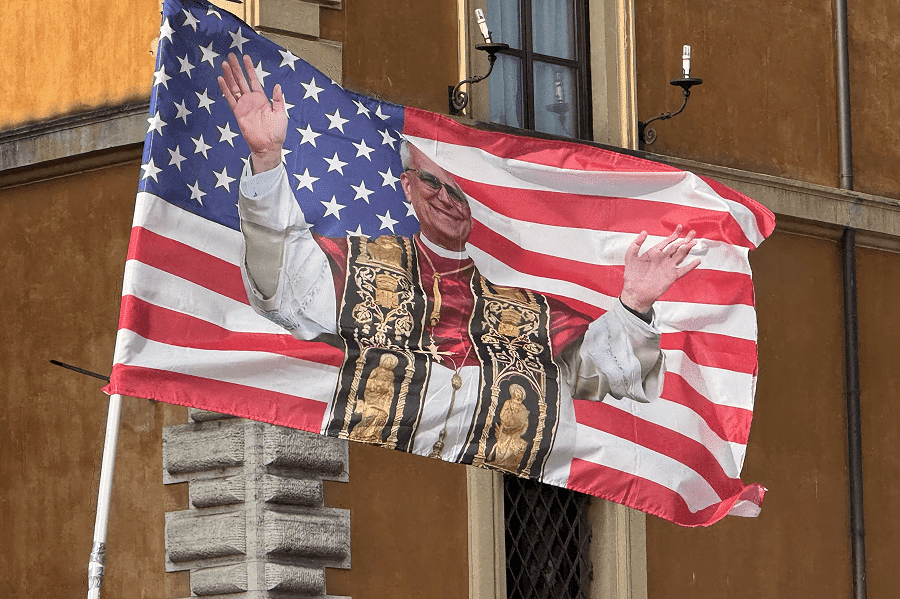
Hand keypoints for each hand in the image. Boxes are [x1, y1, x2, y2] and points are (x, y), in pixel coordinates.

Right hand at [217, 53, 286, 172]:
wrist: (268, 146)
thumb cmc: (277, 132)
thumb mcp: (281, 113)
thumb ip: (278, 99)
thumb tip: (277, 85)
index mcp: (262, 99)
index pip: (253, 80)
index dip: (249, 69)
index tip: (245, 57)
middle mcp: (251, 100)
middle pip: (241, 81)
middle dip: (236, 68)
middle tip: (230, 56)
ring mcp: (244, 106)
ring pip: (234, 87)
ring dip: (229, 76)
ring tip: (224, 64)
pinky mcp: (238, 113)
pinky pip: (230, 99)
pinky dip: (225, 89)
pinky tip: (221, 79)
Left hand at [620, 225, 700, 313]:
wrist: (635, 292)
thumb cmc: (632, 276)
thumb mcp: (630, 256)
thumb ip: (636, 244)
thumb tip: (644, 232)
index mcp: (654, 253)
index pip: (666, 241)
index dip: (674, 234)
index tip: (680, 227)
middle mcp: (663, 259)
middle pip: (677, 246)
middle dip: (685, 239)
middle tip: (692, 232)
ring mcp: (668, 267)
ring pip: (681, 255)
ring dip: (688, 248)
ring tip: (694, 242)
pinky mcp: (671, 276)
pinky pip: (683, 270)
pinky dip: (691, 266)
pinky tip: (697, 261)